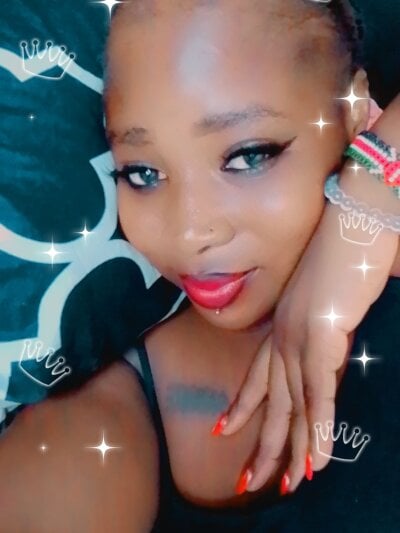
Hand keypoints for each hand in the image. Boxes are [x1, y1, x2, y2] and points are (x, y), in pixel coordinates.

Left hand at [213, 196, 397, 494]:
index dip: (242, 406)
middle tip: (249, 481)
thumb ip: (319, 323)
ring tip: (286, 486)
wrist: (350, 220)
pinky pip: (320, 394)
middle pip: (271, 400)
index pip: (257, 375)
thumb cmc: (341, 251)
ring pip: (293, 406)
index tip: (225, 429)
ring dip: (292, 450)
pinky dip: (320, 430)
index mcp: (282, 325)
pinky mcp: (323, 337)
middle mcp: (283, 335)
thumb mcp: (324, 295)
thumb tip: (325, 342)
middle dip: (262, 444)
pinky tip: (318, 462)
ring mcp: (300, 337)